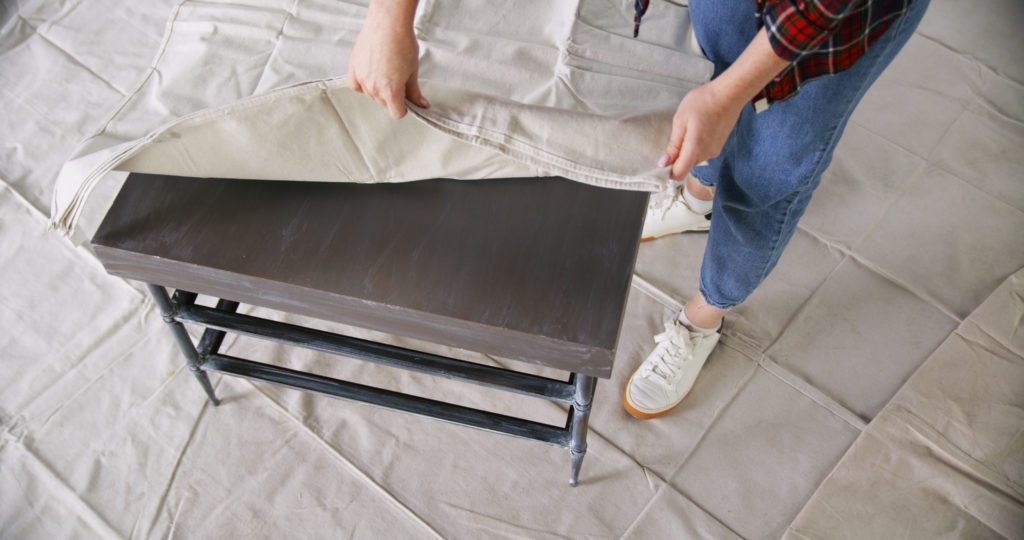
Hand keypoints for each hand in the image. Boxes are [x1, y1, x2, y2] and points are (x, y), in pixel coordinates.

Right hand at [348, 1, 428, 118]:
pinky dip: (362, 84)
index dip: (404, 108)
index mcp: (391, 91)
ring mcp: (362, 79)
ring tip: (386, 71)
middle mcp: (374, 88)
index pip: (397, 113)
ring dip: (378, 89)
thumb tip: (421, 103)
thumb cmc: (401, 42)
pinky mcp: (353, 68)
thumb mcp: (413, 70)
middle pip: (384, 104)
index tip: (406, 101)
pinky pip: (356, 86)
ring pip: (371, 95)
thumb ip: (414, 91)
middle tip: (398, 80)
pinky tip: (371, 75)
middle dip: (392, 97)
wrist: (388, 23)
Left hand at [660, 79, 745, 179]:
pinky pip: (703, 152)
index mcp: (694, 150)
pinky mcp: (719, 145)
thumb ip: (673, 145)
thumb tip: (664, 163)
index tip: (662, 159)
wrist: (730, 93)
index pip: (678, 174)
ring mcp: (714, 151)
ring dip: (687, 150)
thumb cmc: (704, 102)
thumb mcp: (681, 121)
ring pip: (694, 159)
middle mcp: (706, 155)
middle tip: (675, 135)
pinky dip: (696, 145)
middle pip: (686, 166)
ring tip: (688, 128)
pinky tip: (697, 128)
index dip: (667, 170)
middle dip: (677, 158)